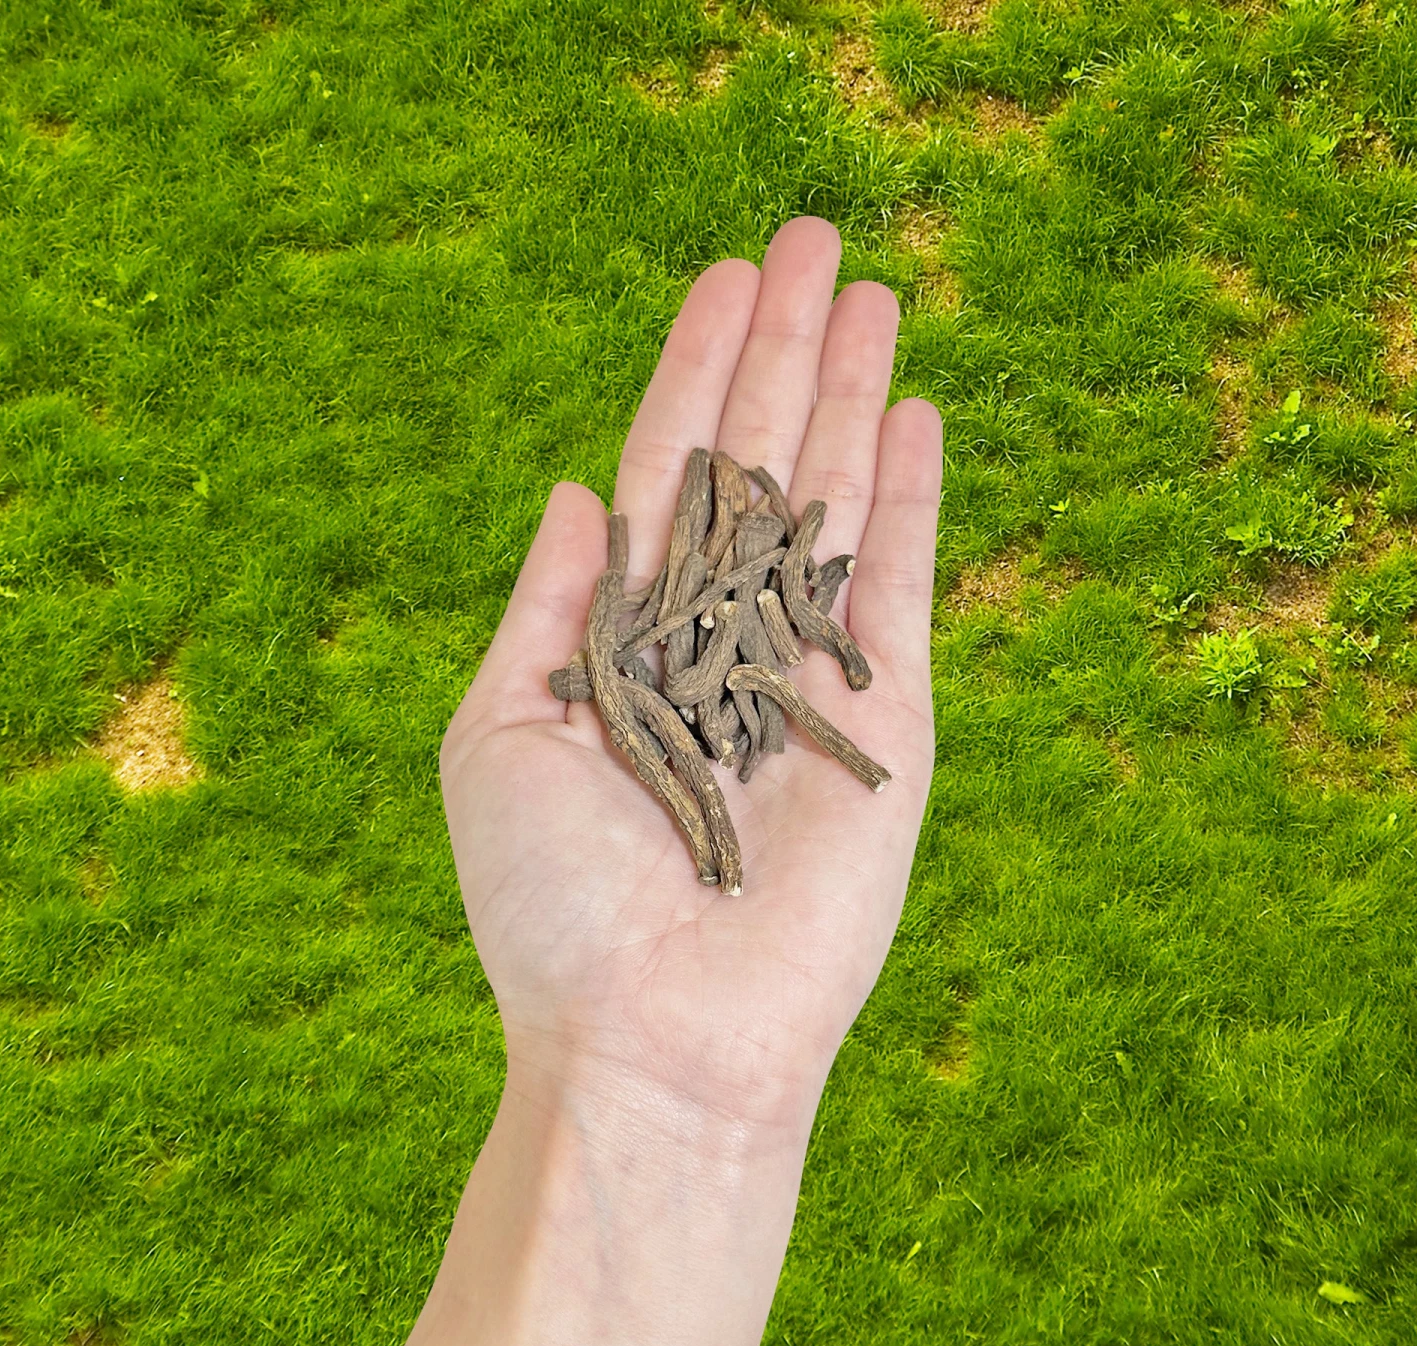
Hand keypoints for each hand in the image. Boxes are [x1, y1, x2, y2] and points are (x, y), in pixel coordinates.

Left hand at [439, 217, 941, 1131]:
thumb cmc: (552, 906)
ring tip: (875, 292)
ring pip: (833, 503)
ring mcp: (804, 677)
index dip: (693, 372)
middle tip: (814, 236)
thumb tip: (580, 487)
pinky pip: (898, 587)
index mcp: (625, 640)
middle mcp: (717, 643)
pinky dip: (907, 501)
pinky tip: (912, 415)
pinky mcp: (886, 724)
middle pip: (756, 465)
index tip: (725, 277)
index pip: (667, 475)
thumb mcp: (503, 735)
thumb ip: (551, 607)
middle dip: (784, 351)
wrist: (655, 1038)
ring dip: (851, 396)